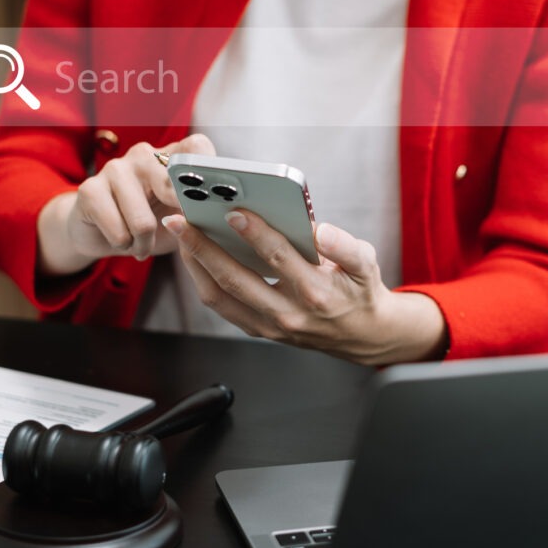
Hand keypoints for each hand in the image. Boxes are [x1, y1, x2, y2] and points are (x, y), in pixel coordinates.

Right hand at [37, 134, 215, 275]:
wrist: (99, 232)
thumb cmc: (150, 222)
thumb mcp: (181, 219)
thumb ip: (201, 212)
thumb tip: (226, 218)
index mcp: (171, 156)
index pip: (197, 148)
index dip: (208, 171)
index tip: (215, 199)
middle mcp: (144, 154)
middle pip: (172, 185)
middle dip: (178, 220)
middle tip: (174, 233)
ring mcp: (116, 168)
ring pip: (144, 221)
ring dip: (145, 244)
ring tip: (142, 244)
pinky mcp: (90, 189)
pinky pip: (119, 232)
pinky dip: (126, 246)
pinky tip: (123, 241)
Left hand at [161, 209, 447, 365]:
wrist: (364, 336)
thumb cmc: (361, 294)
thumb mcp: (366, 264)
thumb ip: (345, 245)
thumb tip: (320, 230)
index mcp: (316, 292)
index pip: (279, 258)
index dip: (255, 233)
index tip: (233, 212)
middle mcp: (288, 312)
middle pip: (236, 279)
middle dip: (203, 248)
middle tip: (180, 221)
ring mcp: (270, 325)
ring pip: (221, 297)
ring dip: (195, 265)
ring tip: (181, 236)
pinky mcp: (260, 330)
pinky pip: (223, 306)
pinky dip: (204, 281)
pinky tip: (196, 257)